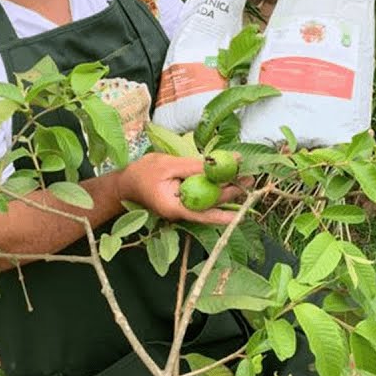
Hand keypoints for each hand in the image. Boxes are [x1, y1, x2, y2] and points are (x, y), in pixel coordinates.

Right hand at [117, 152, 245, 225]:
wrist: (125, 182)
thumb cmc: (143, 173)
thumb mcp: (169, 165)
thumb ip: (195, 166)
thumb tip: (221, 163)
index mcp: (175, 208)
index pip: (203, 213)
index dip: (223, 212)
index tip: (241, 212)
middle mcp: (181, 213)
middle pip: (211, 206)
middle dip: (231, 194)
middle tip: (250, 179)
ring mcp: (183, 208)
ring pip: (209, 202)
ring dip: (227, 190)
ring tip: (246, 178)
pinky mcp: (184, 201)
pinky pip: (203, 197)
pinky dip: (214, 187)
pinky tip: (227, 178)